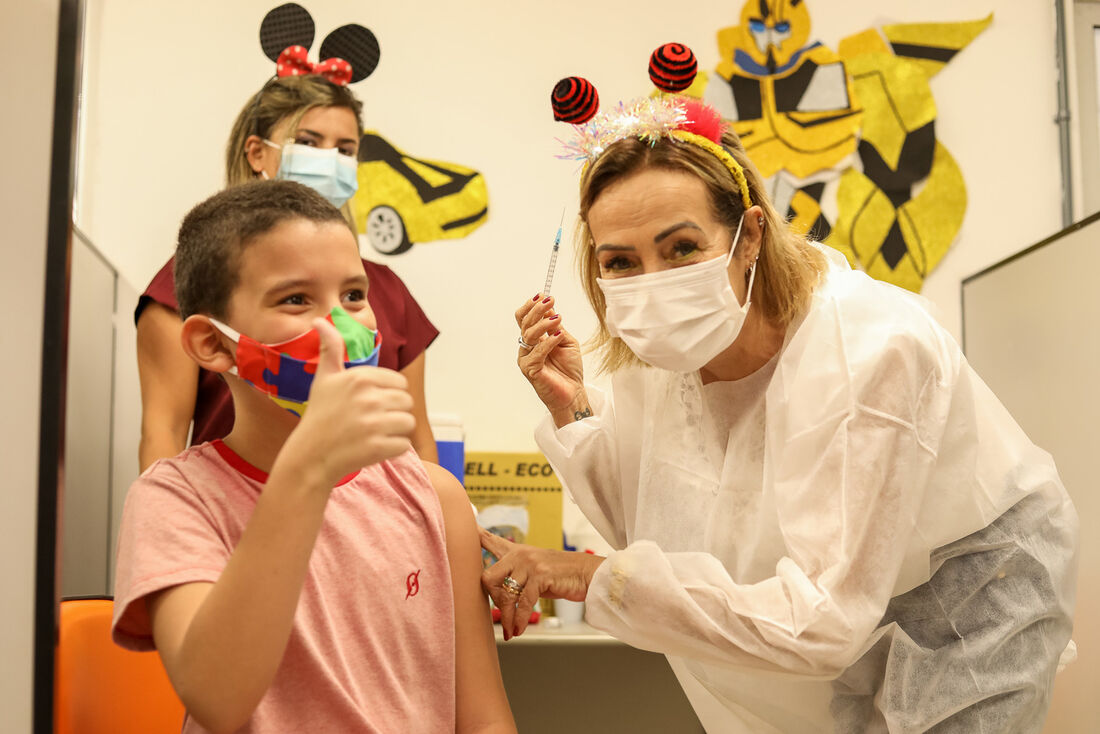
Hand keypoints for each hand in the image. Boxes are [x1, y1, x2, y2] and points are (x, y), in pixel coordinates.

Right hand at [279, 318, 414, 485]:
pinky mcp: (379, 447)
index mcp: (360, 378)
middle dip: (393, 412)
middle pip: (407, 402)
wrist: (311, 455)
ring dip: (395, 431)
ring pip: (408, 423)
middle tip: (371, 421)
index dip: (388, 394)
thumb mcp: (324, 378)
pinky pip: (404, 445)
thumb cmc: (320, 415)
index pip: (400, 383)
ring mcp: (374, 424)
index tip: (370, 404)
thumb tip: (320, 320)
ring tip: (373, 433)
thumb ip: (331, 348)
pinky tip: (373, 447)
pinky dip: (393, 449)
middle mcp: (369, 398)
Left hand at [479, 528, 603, 639]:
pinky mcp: (541, 575)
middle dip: (492, 601)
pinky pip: (522, 602)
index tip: (459, 531)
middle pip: (487, 577)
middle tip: (502, 614)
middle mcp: (520, 553)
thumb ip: (515, 574)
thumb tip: (495, 592)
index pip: (488, 540)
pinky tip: (518, 629)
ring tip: (509, 630)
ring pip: (505, 593)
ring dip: (506, 617)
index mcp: (516, 551)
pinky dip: (519, 619)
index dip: (472, 537)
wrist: (587, 574)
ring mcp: (530, 563)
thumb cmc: (560, 575)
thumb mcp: (534, 569)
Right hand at [515, 294, 584, 415]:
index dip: (531, 306)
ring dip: (544, 324)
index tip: (543, 295)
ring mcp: (526, 359)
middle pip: (524, 323)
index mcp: (534, 339)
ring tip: (559, 319)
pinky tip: (559, 336)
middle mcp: (527, 347)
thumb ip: (556, 327)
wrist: (574, 392)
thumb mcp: (566, 341)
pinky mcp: (530, 370)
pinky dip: (548, 342)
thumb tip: (550, 307)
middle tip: (550, 300)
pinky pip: (536, 353)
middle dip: (537, 309)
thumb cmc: (569, 369)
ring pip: (529, 335)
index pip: (524, 318)